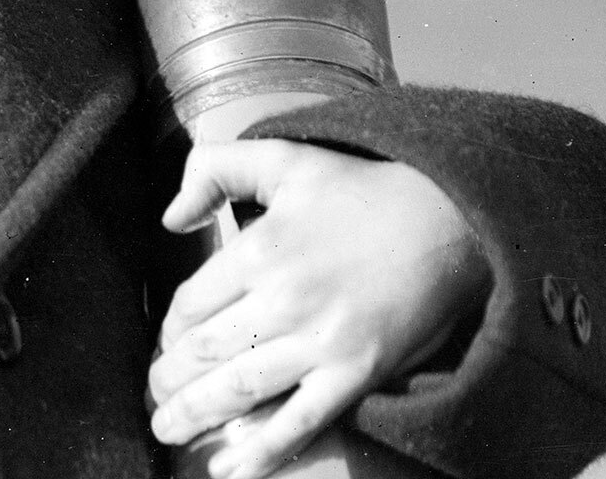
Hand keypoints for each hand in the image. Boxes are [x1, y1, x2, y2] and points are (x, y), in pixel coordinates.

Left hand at [147, 139, 490, 478]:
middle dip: (169, 382)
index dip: (170, 331)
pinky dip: (261, 451)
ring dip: (196, 416)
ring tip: (169, 429)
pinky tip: (232, 469)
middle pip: (204, 353)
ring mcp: (318, 342)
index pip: (191, 304)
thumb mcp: (283, 157)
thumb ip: (216, 170)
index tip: (167, 343)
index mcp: (259, 250)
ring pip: (239, 390)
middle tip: (156, 397)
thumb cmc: (362, 189)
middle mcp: (282, 301)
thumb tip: (171, 217)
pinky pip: (299, 421)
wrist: (449, 221)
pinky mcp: (354, 373)